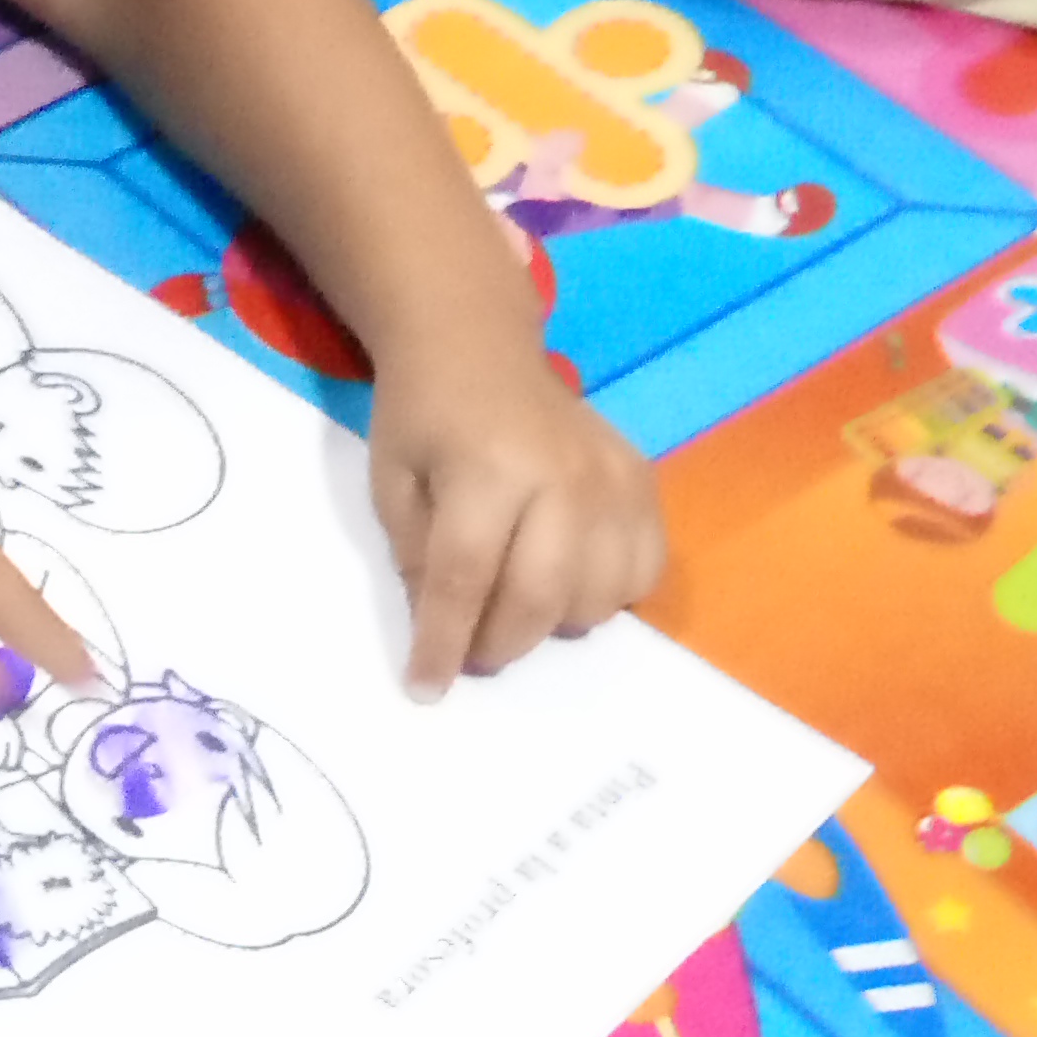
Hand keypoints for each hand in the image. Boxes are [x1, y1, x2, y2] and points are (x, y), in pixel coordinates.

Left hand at [369, 334, 664, 697]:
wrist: (477, 348)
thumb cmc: (423, 417)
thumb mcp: (393, 486)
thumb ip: (417, 559)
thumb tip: (444, 634)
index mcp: (489, 469)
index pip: (465, 577)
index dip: (442, 642)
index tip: (426, 688)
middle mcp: (563, 474)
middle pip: (540, 596)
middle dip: (499, 644)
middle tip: (473, 652)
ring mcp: (613, 478)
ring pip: (598, 596)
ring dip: (551, 624)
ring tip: (516, 606)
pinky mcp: (644, 481)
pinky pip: (643, 571)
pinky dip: (606, 596)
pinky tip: (568, 583)